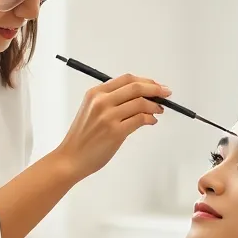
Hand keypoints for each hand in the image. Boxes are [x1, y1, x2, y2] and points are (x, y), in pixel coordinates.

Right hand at [54, 73, 168, 178]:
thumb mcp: (91, 110)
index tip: (156, 85)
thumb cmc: (82, 138)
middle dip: (155, 89)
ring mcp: (108, 116)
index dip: (146, 81)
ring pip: (141, 103)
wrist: (71, 158)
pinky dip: (150, 118)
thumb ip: (111, 101)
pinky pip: (140, 119)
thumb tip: (140, 97)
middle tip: (166, 93)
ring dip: (155, 106)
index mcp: (95, 93)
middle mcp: (101, 102)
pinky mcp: (115, 132)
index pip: (126, 79)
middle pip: (136, 87)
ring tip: (158, 110)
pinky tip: (151, 121)